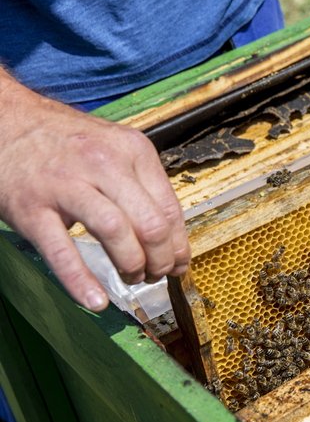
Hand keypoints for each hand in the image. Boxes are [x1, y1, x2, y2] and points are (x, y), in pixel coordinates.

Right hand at [0, 71, 189, 311]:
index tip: (179, 264)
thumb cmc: (64, 142)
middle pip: (150, 225)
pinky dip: (81, 281)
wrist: (4, 121)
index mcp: (133, 151)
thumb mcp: (114, 148)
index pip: (171, 209)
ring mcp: (66, 185)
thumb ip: (142, 184)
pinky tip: (96, 300)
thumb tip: (171, 235)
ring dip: (132, 266)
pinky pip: (61, 251)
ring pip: (116, 233)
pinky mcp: (32, 208)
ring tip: (132, 278)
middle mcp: (104, 164)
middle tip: (155, 275)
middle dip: (160, 260)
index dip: (179, 246)